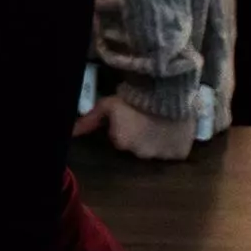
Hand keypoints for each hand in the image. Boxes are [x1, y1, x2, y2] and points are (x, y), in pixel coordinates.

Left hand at [74, 87, 195, 161]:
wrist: (167, 94)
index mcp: (121, 143)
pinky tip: (172, 128)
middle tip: (144, 118)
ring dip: (155, 139)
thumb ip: (89, 120)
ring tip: (159, 121)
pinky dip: (172, 143)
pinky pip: (174, 152)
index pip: (118, 138)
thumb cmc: (133, 98)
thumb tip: (70, 132)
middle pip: (136, 146)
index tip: (128, 116)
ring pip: (155, 150)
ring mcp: (161, 157)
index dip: (122, 126)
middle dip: (138, 135)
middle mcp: (140, 155)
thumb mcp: (107, 105)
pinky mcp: (179, 154)